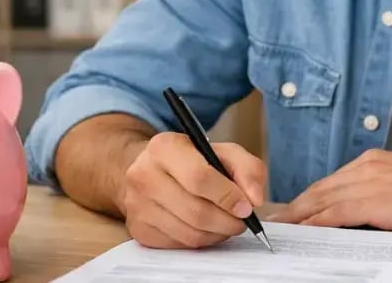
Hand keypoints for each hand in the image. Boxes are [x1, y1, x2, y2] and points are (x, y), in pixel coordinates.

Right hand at [114, 132, 265, 249]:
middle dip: (227, 221)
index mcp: (164, 147)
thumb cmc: (191, 160)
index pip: (199, 178)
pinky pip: (179, 245)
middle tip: (242, 221)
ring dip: (217, 234)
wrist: (150, 170)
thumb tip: (255, 199)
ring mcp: (137, 205)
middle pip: (195, 211)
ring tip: (227, 224)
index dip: (228, 196)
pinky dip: (200, 241)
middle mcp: (143, 175)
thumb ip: (248, 169)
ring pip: (189, 233)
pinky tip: (206, 229)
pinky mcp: (139, 229)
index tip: (247, 207)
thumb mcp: (223, 152)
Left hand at [269, 149, 391, 233]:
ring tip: (282, 228)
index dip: (312, 196)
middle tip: (279, 220)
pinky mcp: (372, 202)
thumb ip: (382, 192)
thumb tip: (368, 211)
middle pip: (320, 188)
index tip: (297, 208)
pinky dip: (314, 222)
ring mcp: (367, 183)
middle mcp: (366, 167)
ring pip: (321, 199)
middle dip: (298, 205)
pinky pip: (333, 213)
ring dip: (299, 215)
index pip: (332, 181)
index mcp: (373, 162)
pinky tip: (303, 231)